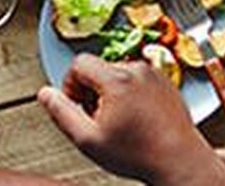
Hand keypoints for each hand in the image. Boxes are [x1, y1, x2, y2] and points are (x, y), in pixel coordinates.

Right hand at [39, 55, 224, 185]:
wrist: (178, 160)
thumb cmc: (138, 153)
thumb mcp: (88, 139)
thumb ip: (62, 113)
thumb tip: (45, 94)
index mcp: (118, 80)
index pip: (79, 63)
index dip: (70, 85)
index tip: (77, 106)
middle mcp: (139, 70)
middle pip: (99, 67)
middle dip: (91, 90)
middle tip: (97, 119)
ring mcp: (155, 75)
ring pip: (118, 73)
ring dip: (110, 93)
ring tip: (118, 122)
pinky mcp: (166, 82)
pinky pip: (138, 79)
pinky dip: (130, 94)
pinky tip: (135, 119)